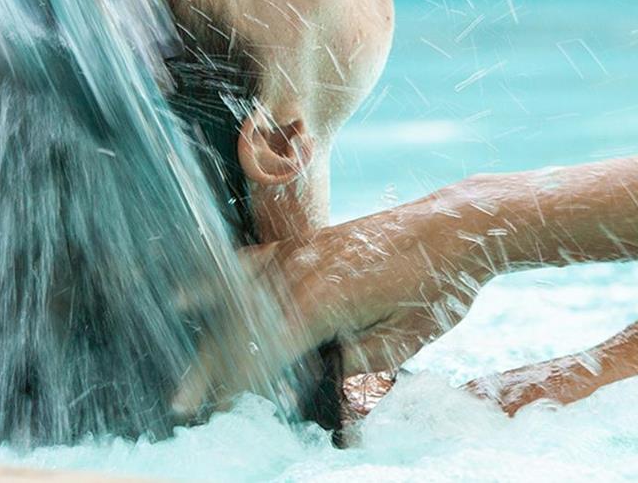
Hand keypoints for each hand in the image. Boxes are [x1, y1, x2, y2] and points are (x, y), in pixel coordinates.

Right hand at [171, 199, 488, 416]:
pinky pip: (254, 261)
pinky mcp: (308, 243)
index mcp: (324, 301)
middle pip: (242, 324)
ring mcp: (302, 253)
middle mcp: (303, 272)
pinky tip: (191, 292)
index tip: (216, 409)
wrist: (454, 227)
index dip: (238, 383)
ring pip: (240, 295)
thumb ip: (355, 364)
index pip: (265, 349)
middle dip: (211, 366)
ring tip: (184, 362)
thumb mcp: (402, 342)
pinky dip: (222, 279)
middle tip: (184, 401)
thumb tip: (322, 381)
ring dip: (210, 332)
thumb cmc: (435, 286)